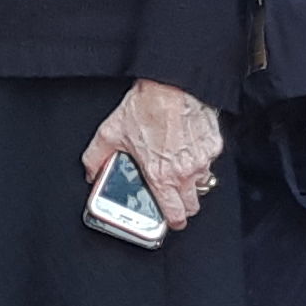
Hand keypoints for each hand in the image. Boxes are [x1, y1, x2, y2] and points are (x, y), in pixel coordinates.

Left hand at [89, 79, 224, 222]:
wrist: (172, 84)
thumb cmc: (147, 106)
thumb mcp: (111, 132)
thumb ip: (96, 157)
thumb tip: (92, 171)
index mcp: (161, 175)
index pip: (175, 214)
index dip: (172, 221)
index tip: (168, 220)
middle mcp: (185, 171)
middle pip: (193, 206)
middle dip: (183, 206)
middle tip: (173, 197)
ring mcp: (202, 159)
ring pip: (202, 182)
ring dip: (192, 181)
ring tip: (177, 168)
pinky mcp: (214, 144)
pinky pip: (209, 160)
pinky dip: (199, 158)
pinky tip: (186, 146)